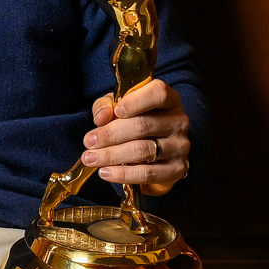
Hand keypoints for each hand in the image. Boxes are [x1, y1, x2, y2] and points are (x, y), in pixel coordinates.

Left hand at [78, 78, 190, 195]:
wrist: (157, 154)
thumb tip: (101, 118)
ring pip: (143, 150)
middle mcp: (179, 121)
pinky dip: (123, 174)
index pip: (158, 93)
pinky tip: (105, 172)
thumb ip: (107, 106)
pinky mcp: (176, 170)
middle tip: (89, 142)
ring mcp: (179, 147)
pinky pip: (147, 173)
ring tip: (91, 158)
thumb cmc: (136, 122)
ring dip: (112, 155)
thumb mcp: (120, 107)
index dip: (136, 101)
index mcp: (169, 100)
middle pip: (143, 125)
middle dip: (111, 134)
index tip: (116, 111)